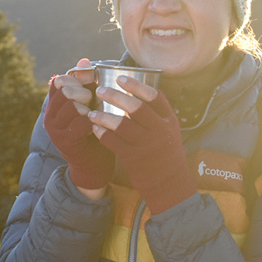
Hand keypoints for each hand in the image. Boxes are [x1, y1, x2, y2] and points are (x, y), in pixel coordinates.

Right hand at [44, 58, 114, 190]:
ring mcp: (56, 130)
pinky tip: (100, 122)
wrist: (92, 167)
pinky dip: (93, 119)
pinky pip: (80, 122)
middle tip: (94, 99)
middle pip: (64, 91)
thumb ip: (85, 85)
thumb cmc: (94, 132)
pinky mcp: (67, 142)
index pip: (59, 82)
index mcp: (54, 106)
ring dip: (89, 105)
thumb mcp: (89, 106)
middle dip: (83, 91)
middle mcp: (50, 117)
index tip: (90, 84)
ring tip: (97, 112)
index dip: (76, 79)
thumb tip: (84, 59)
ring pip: (72, 105)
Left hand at [89, 76, 196, 213]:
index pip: (155, 96)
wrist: (170, 182)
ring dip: (104, 116)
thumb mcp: (169, 131)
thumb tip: (136, 93)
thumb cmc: (166, 152)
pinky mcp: (134, 159)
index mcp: (169, 120)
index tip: (121, 78)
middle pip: (136, 108)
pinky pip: (114, 142)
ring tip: (92, 112)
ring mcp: (147, 145)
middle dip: (116, 97)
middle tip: (100, 90)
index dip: (137, 85)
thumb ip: (156, 115)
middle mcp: (160, 130)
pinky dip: (103, 134)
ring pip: (122, 125)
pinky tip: (95, 128)